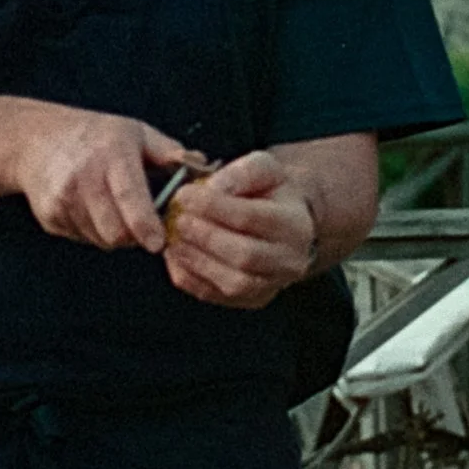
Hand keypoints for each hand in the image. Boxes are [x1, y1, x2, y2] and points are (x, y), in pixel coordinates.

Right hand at [7, 105, 194, 253]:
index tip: (158, 242)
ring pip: (101, 239)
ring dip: (115, 234)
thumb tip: (206, 169)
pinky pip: (83, 238)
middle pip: (116, 231)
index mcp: (111, 154)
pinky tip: (92, 208)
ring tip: (114, 209)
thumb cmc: (96, 136)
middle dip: (135, 236)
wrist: (36, 140)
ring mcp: (62, 199)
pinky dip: (94, 231)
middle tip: (143, 223)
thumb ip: (170, 153)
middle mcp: (83, 177)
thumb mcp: (136, 133)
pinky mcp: (50, 216)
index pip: (129, 196)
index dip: (145, 225)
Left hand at [162, 151, 317, 311]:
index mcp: (294, 224)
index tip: (184, 195)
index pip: (250, 218)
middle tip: (176, 218)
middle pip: (244, 256)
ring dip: (195, 259)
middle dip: (203, 236)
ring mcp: (271, 285)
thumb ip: (240, 173)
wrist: (282, 221)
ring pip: (232, 282)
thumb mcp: (264, 168)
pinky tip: (176, 255)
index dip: (213, 207)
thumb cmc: (269, 191)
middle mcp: (289, 260)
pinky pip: (215, 295)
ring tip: (173, 236)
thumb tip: (213, 188)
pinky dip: (189, 277)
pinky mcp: (250, 300)